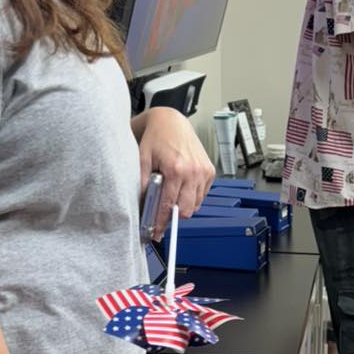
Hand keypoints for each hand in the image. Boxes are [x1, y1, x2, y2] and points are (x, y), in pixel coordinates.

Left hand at [138, 107, 214, 233]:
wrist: (171, 121)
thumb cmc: (156, 137)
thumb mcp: (142, 159)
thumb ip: (143, 184)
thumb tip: (143, 207)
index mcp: (176, 169)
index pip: (170, 206)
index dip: (162, 222)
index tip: (157, 232)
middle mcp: (194, 171)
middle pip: (187, 210)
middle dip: (174, 216)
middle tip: (163, 214)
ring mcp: (204, 172)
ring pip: (196, 205)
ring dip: (184, 205)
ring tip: (172, 194)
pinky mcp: (210, 171)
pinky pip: (202, 195)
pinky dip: (192, 196)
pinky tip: (182, 186)